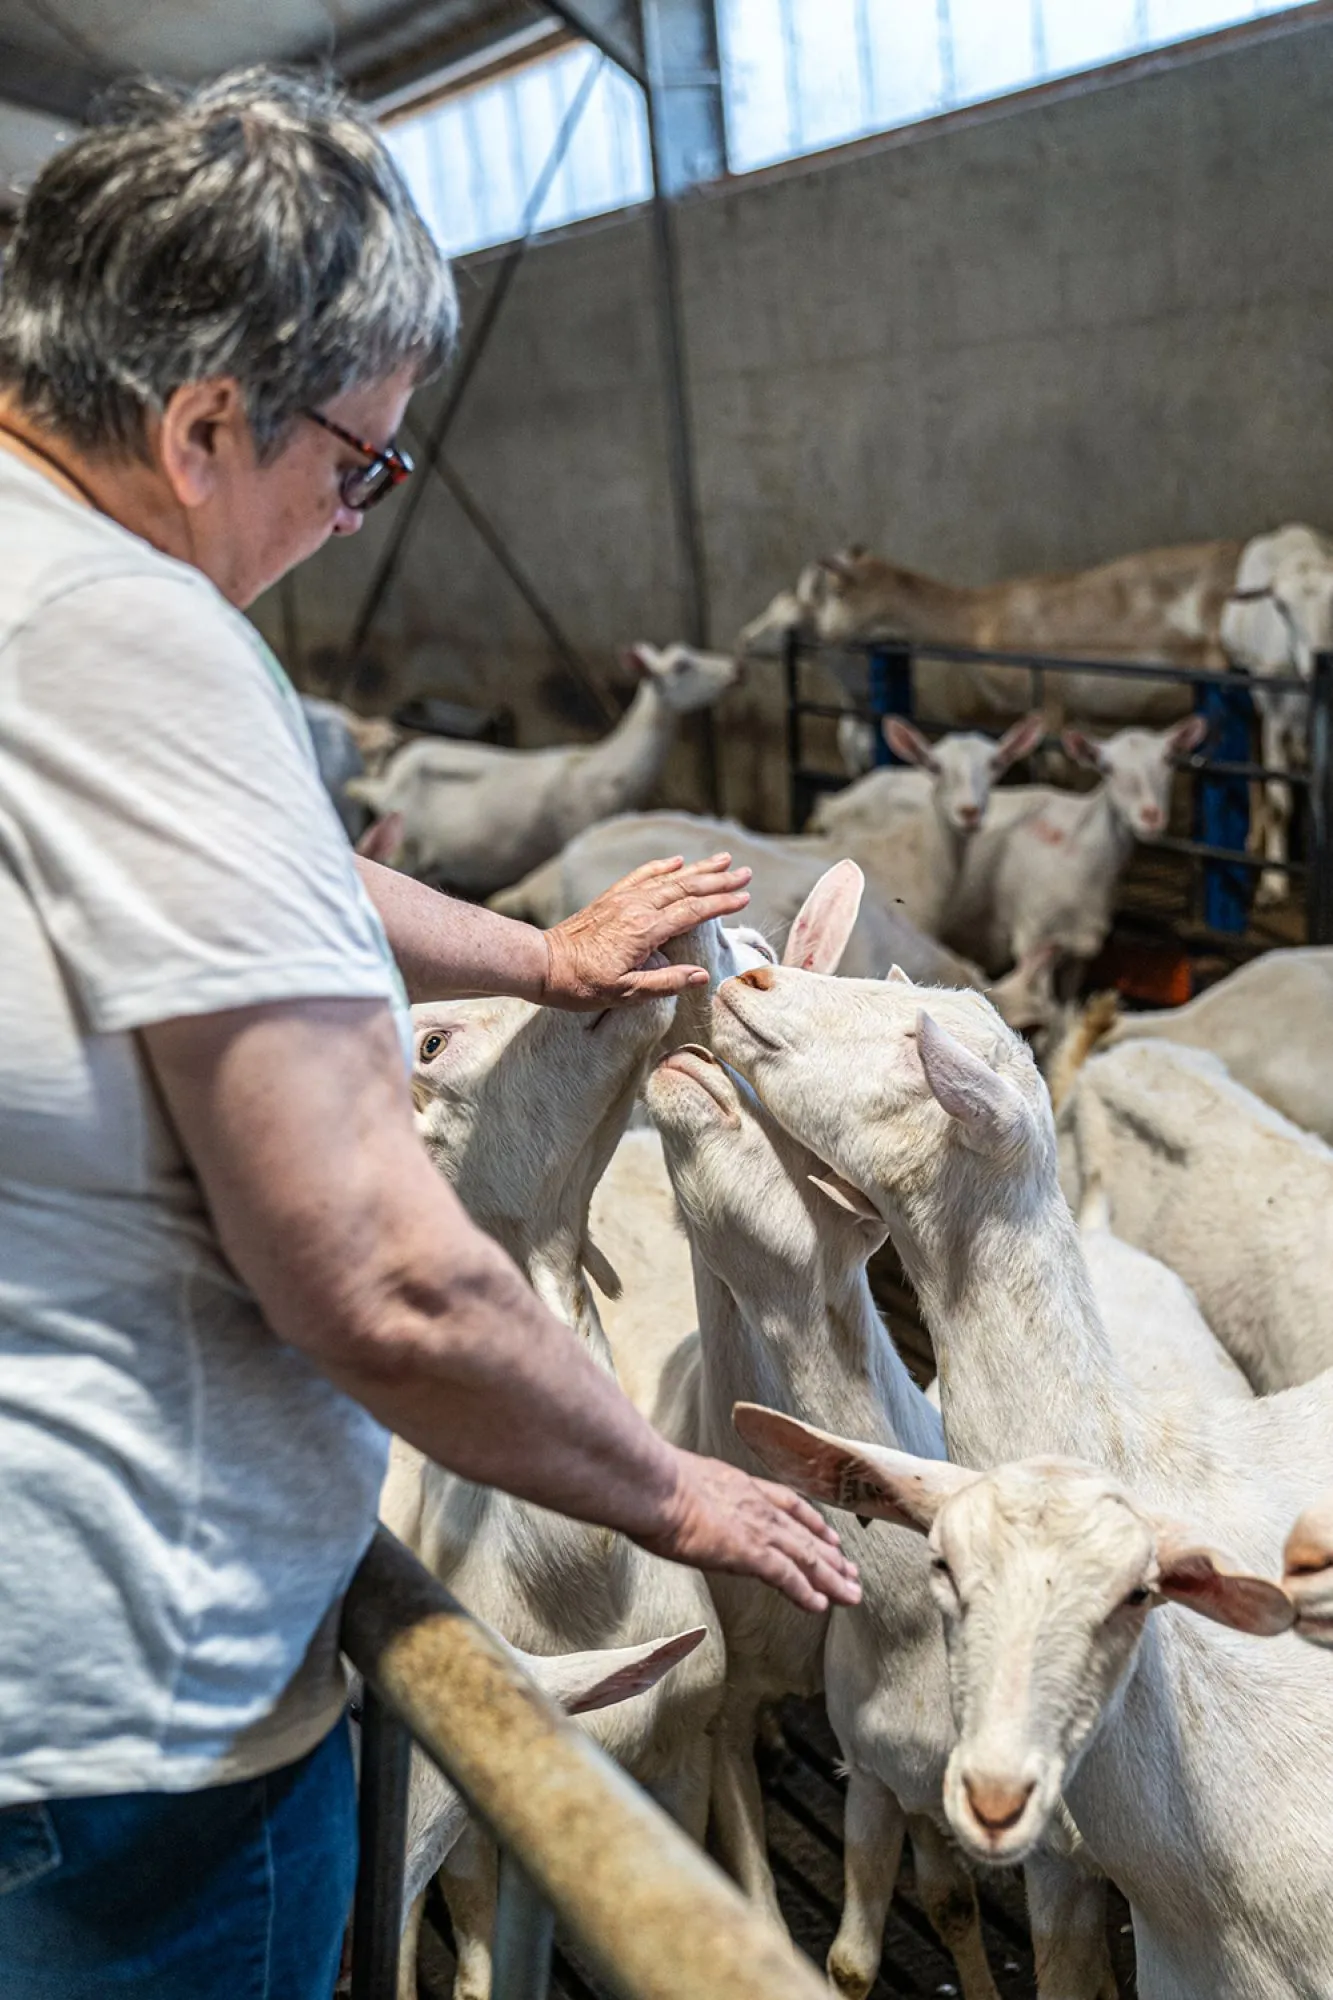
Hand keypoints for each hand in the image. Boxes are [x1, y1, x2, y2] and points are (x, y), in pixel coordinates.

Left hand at [542, 854, 751, 1008]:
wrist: (543, 963)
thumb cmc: (583, 984)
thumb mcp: (626, 994)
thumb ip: (666, 983)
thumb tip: (702, 976)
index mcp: (645, 930)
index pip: (693, 912)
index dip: (721, 904)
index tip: (745, 898)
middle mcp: (637, 907)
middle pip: (686, 888)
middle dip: (719, 880)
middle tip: (746, 872)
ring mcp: (623, 899)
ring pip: (669, 878)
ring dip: (698, 868)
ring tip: (723, 859)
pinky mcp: (611, 898)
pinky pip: (642, 876)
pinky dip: (663, 867)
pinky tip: (678, 861)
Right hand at [634, 1450, 860, 1613]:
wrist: (652, 1485)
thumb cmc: (651, 1483)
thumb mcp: (680, 1479)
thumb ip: (692, 1493)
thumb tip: (679, 1500)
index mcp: (740, 1485)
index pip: (788, 1504)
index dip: (812, 1522)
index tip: (830, 1536)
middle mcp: (756, 1505)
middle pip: (805, 1534)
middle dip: (832, 1556)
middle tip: (852, 1574)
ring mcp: (755, 1528)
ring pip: (805, 1556)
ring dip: (831, 1578)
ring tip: (852, 1595)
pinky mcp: (749, 1552)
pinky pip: (787, 1576)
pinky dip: (806, 1591)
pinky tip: (820, 1605)